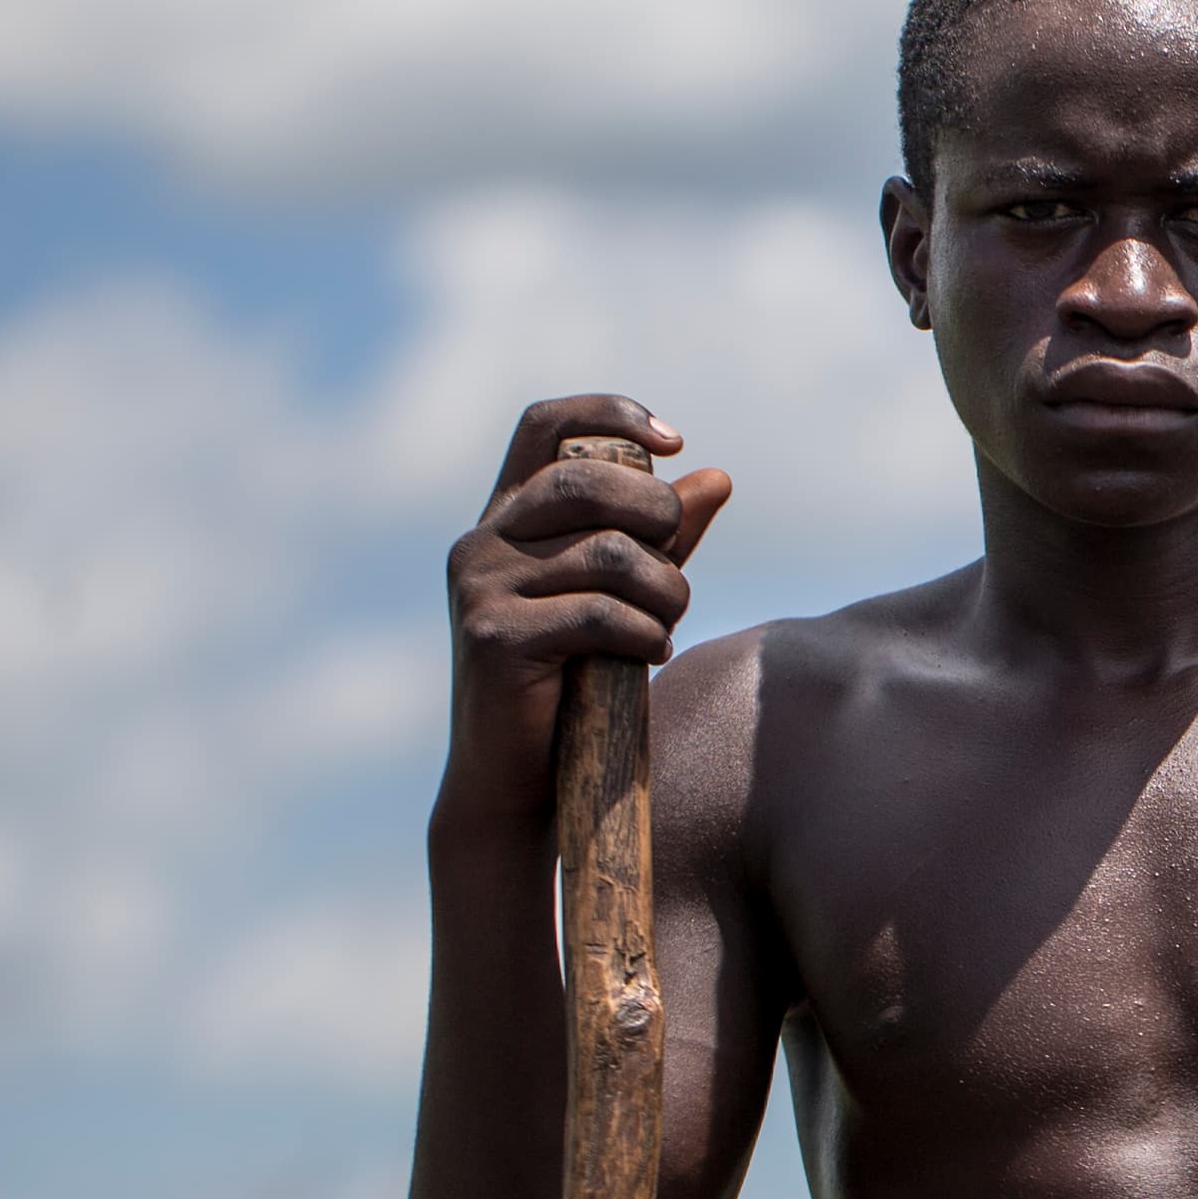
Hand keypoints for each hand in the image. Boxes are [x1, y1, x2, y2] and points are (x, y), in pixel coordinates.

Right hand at [439, 395, 733, 825]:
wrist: (520, 784)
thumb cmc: (577, 685)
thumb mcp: (623, 596)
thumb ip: (662, 538)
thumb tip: (716, 477)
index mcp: (508, 517)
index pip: (546, 424)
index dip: (612, 414)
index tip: (674, 443)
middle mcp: (482, 541)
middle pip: (590, 479)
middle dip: (659, 518)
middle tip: (675, 573)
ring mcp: (480, 587)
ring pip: (611, 554)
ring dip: (665, 594)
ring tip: (663, 627)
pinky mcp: (493, 636)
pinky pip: (601, 613)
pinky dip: (646, 635)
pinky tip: (650, 656)